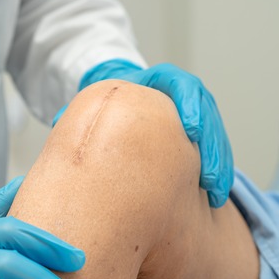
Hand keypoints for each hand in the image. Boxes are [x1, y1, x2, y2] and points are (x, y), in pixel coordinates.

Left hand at [56, 59, 233, 206]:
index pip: (182, 86)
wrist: (119, 98)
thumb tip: (59, 124)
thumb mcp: (96, 99)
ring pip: (215, 137)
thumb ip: (85, 111)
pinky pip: (214, 152)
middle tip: (209, 177)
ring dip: (219, 165)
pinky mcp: (201, 135)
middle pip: (207, 115)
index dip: (190, 106)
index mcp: (160, 81)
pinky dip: (216, 172)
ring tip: (216, 194)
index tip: (190, 130)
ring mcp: (197, 115)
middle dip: (212, 146)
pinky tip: (214, 197)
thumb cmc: (107, 100)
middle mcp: (184, 96)